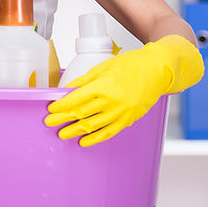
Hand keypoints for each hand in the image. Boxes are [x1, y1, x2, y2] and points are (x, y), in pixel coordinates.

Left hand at [45, 35, 202, 146]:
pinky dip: (95, 138)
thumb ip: (84, 80)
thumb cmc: (133, 65)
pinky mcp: (129, 119)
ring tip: (62, 134)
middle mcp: (112, 102)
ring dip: (75, 131)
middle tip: (49, 123)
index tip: (51, 109)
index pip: (76, 100)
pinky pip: (109, 132)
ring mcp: (121, 113)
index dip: (61, 106)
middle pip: (81, 114)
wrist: (158, 70)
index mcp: (103, 86)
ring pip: (93, 126)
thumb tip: (68, 90)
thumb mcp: (103, 67)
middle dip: (63, 119)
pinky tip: (84, 141)